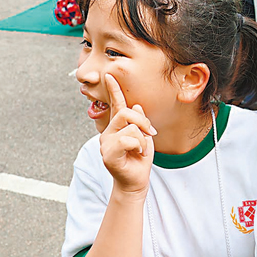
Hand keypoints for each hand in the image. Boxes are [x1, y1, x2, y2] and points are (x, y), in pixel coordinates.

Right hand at [98, 74, 156, 195]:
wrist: (136, 180)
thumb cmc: (139, 158)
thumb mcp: (144, 136)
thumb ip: (139, 121)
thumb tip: (135, 106)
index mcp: (117, 126)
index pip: (115, 104)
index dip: (114, 89)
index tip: (111, 75)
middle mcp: (108, 132)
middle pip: (126, 113)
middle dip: (143, 122)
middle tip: (150, 134)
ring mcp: (106, 143)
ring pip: (131, 127)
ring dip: (143, 139)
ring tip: (140, 150)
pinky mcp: (108, 153)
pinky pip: (129, 140)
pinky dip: (139, 146)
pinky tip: (136, 155)